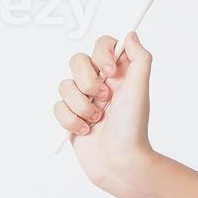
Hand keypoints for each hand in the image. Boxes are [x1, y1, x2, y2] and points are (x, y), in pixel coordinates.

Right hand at [54, 32, 155, 194]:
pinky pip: (57, 107)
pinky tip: (86, 131)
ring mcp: (83, 100)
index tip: (110, 71)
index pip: (102, 45)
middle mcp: (100, 83)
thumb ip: (139, 58)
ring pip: (64, 86)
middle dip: (87, 82)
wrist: (119, 163)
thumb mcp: (140, 89)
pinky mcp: (70, 117)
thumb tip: (130, 34)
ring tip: (97, 120)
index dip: (102, 54)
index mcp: (118, 74)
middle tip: (104, 99)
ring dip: (81, 106)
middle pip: (77, 61)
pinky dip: (71, 120)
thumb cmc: (132, 127)